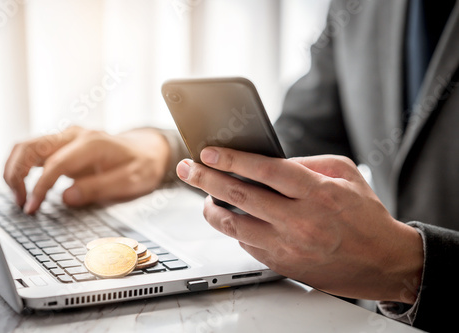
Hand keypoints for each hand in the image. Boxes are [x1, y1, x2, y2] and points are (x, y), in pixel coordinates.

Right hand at [4, 126, 170, 213]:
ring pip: (26, 146)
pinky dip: (21, 168)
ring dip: (14, 170)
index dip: (39, 187)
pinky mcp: (62, 146)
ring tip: (18, 197)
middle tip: (20, 203)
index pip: (55, 164)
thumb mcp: (130, 181)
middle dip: (16, 175)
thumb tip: (66, 198)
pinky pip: (33, 151)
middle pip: (30, 147)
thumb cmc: (141, 166)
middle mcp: (75, 136)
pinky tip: (23, 188)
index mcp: (92, 143)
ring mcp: (67, 138)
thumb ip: (99, 188)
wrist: (147, 150)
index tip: (32, 207)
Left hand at [176, 147, 423, 303]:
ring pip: (235, 227)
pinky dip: (234, 229)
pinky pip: (247, 244)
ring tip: (203, 197)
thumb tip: (267, 160)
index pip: (266, 171)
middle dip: (207, 179)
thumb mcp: (345, 175)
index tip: (209, 151)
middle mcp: (300, 221)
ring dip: (211, 209)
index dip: (233, 159)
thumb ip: (306, 163)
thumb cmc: (365, 216)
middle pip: (241, 197)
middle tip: (188, 169)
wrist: (383, 262)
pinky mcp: (282, 264)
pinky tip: (230, 218)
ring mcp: (289, 246)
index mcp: (318, 193)